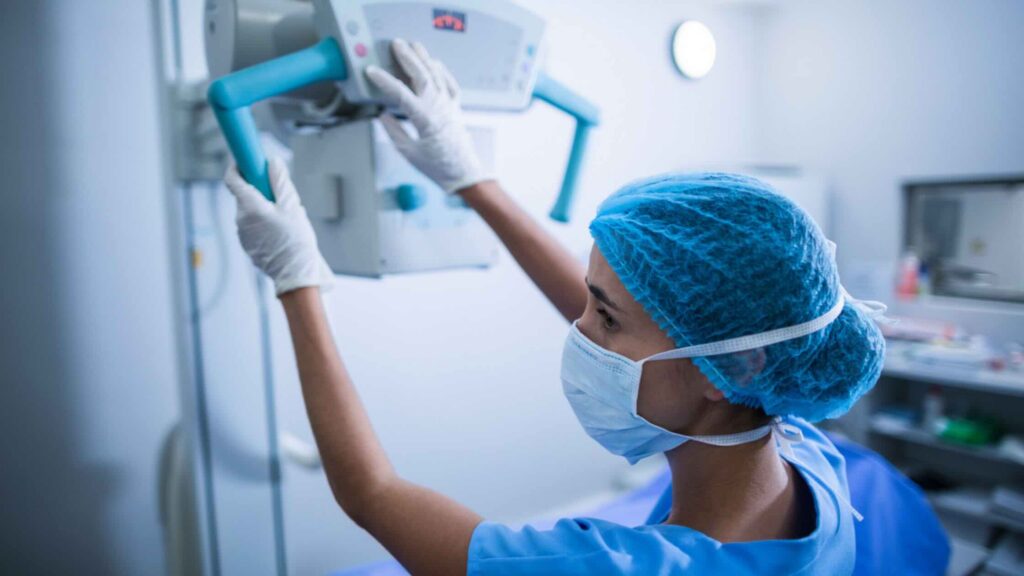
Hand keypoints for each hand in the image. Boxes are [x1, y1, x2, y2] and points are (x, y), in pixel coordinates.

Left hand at [223, 157, 333, 295]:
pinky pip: (253, 225)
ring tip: (287, 222)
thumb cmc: (295, 241)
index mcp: (250, 206)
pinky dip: (264, 223)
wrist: (294, 274)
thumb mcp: (293, 207)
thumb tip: (272, 162)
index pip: (232, 178)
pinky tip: (282, 234)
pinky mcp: (247, 244)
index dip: (237, 166)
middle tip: (283, 198)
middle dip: (262, 191)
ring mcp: (242, 233)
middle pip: (246, 195)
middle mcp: (240, 219)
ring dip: (265, 209)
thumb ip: (280, 181)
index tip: (247, 160)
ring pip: (251, 211)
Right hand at [365, 39, 489, 192]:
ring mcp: (449, 106)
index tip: (372, 71)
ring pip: (436, 75)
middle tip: (396, 44)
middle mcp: (438, 108)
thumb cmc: (438, 167)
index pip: (400, 94)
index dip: (384, 80)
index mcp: (424, 119)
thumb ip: (394, 131)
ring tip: (414, 45)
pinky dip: (442, 71)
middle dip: (407, 58)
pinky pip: (450, 84)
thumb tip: (383, 115)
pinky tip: (435, 63)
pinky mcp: (456, 108)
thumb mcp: (409, 153)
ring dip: (424, 58)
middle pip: (421, 75)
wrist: (464, 173)